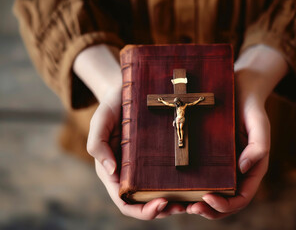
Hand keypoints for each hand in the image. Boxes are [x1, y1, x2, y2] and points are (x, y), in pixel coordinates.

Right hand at [88, 87, 184, 218]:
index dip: (142, 209)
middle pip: (143, 204)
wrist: (126, 91)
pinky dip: (177, 187)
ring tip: (191, 202)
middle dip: (162, 210)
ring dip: (173, 204)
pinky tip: (192, 185)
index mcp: (112, 171)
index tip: (162, 203)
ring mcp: (142, 167)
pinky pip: (165, 177)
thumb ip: (97, 145)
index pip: (124, 201)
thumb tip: (111, 172)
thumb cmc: (111, 105)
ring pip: (156, 195)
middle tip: (183, 207)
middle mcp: (128, 173)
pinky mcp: (154, 158)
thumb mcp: (100, 120)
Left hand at [187, 45, 287, 218]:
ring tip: (181, 204)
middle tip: (190, 208)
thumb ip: (259, 147)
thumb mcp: (259, 123)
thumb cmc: (252, 106)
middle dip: (209, 210)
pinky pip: (201, 175)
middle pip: (224, 202)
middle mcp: (236, 171)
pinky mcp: (210, 156)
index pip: (241, 198)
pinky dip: (191, 184)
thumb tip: (244, 169)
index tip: (208, 199)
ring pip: (211, 193)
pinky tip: (177, 184)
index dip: (226, 205)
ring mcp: (223, 165)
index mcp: (251, 169)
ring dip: (197, 203)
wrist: (240, 87)